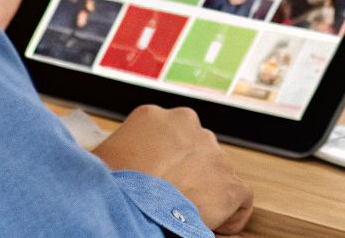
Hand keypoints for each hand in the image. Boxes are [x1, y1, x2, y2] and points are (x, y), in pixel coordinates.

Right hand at [93, 105, 252, 234]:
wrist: (127, 204)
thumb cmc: (108, 184)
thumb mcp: (103, 155)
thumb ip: (122, 149)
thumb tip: (116, 163)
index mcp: (154, 117)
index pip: (170, 136)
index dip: (165, 161)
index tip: (157, 180)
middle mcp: (187, 125)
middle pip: (196, 150)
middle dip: (188, 172)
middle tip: (171, 198)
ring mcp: (212, 152)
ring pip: (217, 172)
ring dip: (206, 192)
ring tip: (185, 214)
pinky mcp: (229, 183)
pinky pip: (241, 198)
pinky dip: (230, 216)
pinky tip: (212, 226)